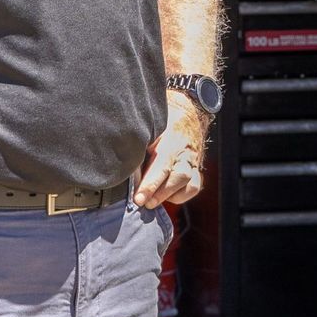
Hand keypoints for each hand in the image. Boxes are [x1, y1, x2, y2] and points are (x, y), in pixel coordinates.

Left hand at [135, 93, 205, 208]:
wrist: (185, 113)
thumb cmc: (160, 122)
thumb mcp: (147, 128)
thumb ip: (137, 147)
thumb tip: (121, 170)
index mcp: (171, 139)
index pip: (163, 164)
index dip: (150, 184)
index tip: (138, 198)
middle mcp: (184, 151)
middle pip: (179, 176)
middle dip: (159, 192)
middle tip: (142, 202)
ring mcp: (192, 160)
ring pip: (189, 183)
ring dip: (169, 195)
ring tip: (151, 202)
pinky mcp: (195, 168)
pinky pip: (193, 186)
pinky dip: (180, 195)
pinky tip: (167, 196)